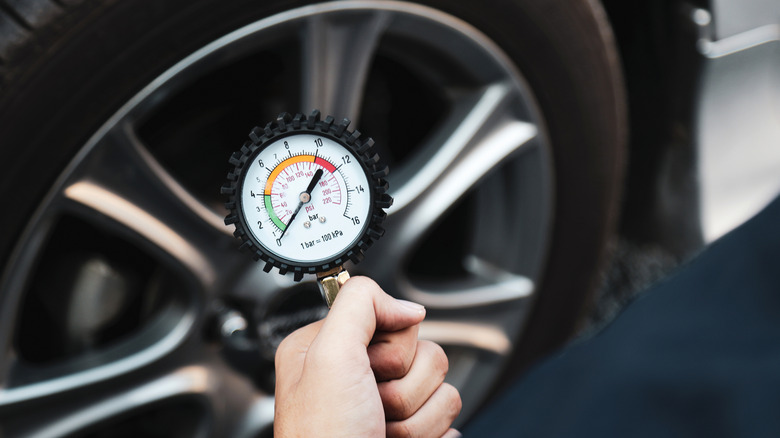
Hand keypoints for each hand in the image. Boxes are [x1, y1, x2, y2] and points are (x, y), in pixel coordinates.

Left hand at [274, 276, 461, 436]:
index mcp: (328, 347)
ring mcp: (385, 404)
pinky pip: (448, 414)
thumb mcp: (328, 355)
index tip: (367, 369)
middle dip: (404, 386)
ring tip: (380, 433)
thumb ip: (360, 305)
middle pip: (421, 350)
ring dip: (416, 417)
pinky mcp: (411, 430)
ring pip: (440, 383)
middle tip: (372, 408)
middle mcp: (356, 372)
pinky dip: (429, 435)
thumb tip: (407, 306)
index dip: (387, 346)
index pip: (388, 316)